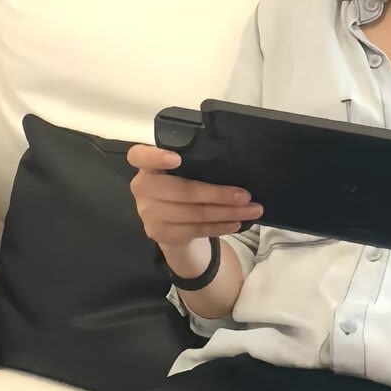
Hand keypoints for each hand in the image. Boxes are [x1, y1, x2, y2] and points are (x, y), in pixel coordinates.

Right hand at [127, 145, 262, 253]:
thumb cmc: (178, 185)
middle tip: (245, 195)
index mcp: (147, 166)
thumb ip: (192, 163)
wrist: (165, 221)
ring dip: (227, 213)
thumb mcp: (179, 171)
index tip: (177, 159)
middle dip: (218, 195)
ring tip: (251, 210)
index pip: (139, 157)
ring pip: (194, 214)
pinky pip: (196, 230)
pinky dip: (220, 226)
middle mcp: (142, 189)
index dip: (155, 157)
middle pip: (182, 191)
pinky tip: (237, 223)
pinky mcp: (161, 233)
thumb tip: (235, 163)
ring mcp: (149, 214)